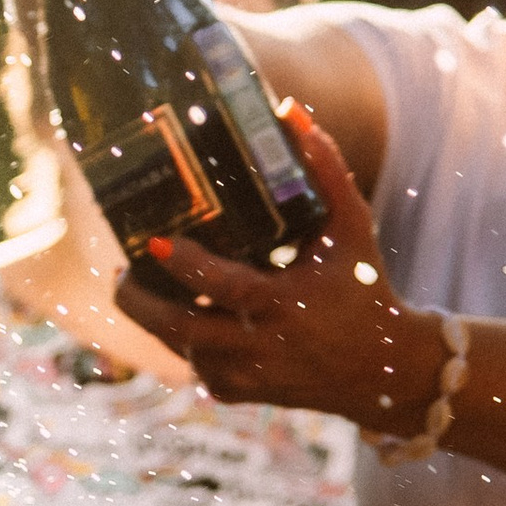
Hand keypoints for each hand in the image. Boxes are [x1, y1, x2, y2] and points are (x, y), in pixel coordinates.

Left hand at [114, 105, 447, 431]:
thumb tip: (291, 110)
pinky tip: (183, 318)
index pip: (221, 286)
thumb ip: (327, 170)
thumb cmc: (367, 289)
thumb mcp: (352, 228)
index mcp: (285, 303)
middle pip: (180, 330)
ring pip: (183, 351)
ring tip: (141, 288)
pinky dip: (187, 347)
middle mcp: (262, 345)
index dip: (182, 264)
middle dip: (138, 304)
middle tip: (119, 273)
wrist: (386, 370)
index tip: (153, 240)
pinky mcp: (247, 395)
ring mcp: (251, 376)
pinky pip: (200, 372)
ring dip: (159, 321)